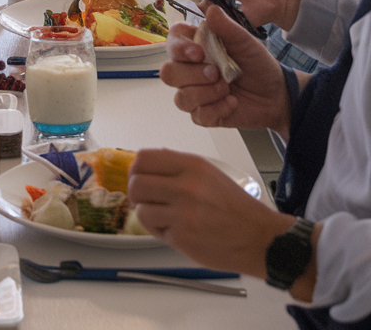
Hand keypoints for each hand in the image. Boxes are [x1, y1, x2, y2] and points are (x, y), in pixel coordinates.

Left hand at [127, 148, 298, 281]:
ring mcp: (183, 214)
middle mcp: (186, 186)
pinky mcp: (182, 238)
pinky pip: (154, 229)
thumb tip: (145, 164)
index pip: (144, 158)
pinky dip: (159, 230)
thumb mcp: (208, 174)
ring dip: (148, 213)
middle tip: (144, 199)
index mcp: (192, 166)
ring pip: (141, 208)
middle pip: (136, 183)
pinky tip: (175, 230)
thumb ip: (177, 167)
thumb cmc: (235, 207)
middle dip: (136, 193)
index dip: (136, 169)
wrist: (261, 239)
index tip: (138, 177)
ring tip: (164, 216)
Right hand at [160, 5, 291, 135]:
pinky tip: (232, 102)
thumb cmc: (257, 64)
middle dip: (192, 75)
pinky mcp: (204, 114)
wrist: (277, 95)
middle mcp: (188, 70)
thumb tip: (210, 9)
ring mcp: (194, 93)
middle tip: (216, 73)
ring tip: (227, 89)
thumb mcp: (246, 43)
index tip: (198, 52)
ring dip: (205, 93)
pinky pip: (197, 116)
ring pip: (180, 98)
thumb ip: (227, 27)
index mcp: (194, 47)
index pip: (171, 43)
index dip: (178, 48)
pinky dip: (216, 109)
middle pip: (167, 73)